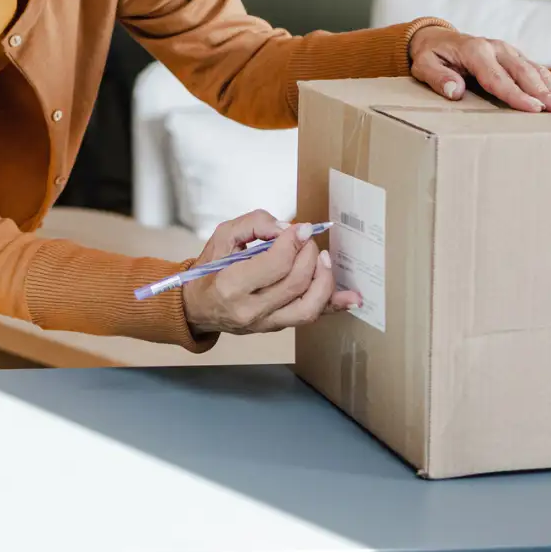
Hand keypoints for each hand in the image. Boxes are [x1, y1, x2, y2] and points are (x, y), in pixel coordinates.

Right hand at [181, 210, 359, 340]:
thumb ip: (254, 224)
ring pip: (308, 307)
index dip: (294, 242)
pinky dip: (335, 307)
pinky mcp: (277, 328)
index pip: (275, 264)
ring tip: (324, 259)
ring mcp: (265, 323)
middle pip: (296, 283)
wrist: (196, 307)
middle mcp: (250, 310)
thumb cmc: (209, 269)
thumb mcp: (222, 237)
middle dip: (309, 254)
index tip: (301, 228)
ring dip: (324, 280)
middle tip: (307, 240)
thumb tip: (287, 228)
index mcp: (231, 285)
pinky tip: (353, 298)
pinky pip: (311, 319)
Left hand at [409, 26, 550, 113]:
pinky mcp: (514, 56)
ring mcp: (507, 51)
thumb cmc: (431, 56)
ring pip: (534, 70)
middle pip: (523, 73)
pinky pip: (535, 69)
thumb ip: (438, 78)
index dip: (516, 94)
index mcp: (475, 50)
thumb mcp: (424, 66)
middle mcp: (496, 48)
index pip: (497, 77)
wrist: (435, 39)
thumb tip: (455, 91)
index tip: (534, 108)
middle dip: (544, 93)